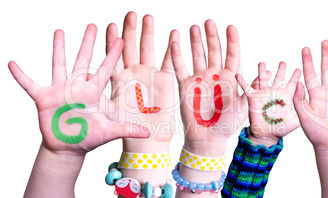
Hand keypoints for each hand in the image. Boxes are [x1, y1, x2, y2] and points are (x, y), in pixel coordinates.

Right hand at [8, 24, 148, 154]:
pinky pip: (30, 84)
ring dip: (59, 49)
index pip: (106, 69)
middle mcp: (78, 87)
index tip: (120, 38)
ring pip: (60, 65)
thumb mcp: (110, 132)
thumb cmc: (89, 137)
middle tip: (94, 25)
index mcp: (94, 92)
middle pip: (84, 60)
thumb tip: (148, 134)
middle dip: (89, 43)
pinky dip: (21, 76)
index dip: (113, 54)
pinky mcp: (44, 98)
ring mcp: (60, 91)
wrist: (68, 148)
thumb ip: (128, 129)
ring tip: (60, 31)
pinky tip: (12, 64)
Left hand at [106, 12, 178, 151]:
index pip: (113, 57)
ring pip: (148, 50)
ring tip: (147, 17)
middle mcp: (133, 75)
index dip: (112, 43)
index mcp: (118, 81)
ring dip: (148, 34)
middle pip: (131, 48)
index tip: (109, 26)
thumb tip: (80, 99)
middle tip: (130, 14)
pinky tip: (173, 35)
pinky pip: (169, 62)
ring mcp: (149, 76)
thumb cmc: (128, 132)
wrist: (148, 143)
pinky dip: (172, 49)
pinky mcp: (164, 81)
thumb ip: (101, 106)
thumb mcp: (113, 120)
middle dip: (130, 31)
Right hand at [171, 20, 245, 155]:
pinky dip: (176, 54)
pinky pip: (180, 67)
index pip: (232, 54)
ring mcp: (199, 78)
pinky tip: (175, 41)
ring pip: (197, 54)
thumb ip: (251, 87)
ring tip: (194, 27)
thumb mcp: (243, 105)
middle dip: (211, 36)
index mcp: (229, 77)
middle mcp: (214, 75)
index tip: (231, 27)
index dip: (232, 40)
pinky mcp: (185, 85)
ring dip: (195, 41)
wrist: (208, 138)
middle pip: (214, 50)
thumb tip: (268, 72)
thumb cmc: (227, 124)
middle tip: (209, 22)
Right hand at [236, 62, 300, 145]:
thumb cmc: (281, 129)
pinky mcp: (253, 98)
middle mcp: (274, 93)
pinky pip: (246, 88)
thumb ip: (300, 111)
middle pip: (278, 78)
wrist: (266, 134)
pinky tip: (237, 74)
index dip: (295, 77)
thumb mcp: (295, 121)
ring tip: (262, 63)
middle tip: (283, 62)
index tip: (298, 69)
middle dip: (281, 70)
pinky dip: (242, 81)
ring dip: (261, 71)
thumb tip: (304, 101)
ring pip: (262, 79)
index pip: (292, 84)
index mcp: (286, 97)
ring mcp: (264, 95)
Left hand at [293, 40, 327, 151]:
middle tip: (325, 42)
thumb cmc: (316, 134)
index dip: (307, 62)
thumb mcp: (303, 116)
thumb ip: (298, 99)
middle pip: (327, 70)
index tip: (305, 49)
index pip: (310, 74)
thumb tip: (297, 82)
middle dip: (326, 56)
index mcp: (315, 95)